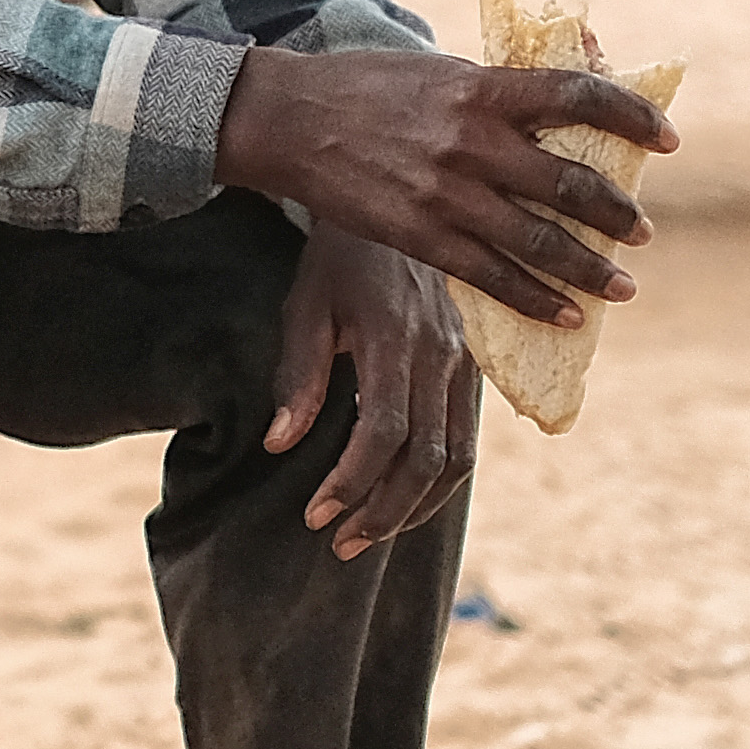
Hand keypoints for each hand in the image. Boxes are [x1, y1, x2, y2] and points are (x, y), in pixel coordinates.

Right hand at [217, 45, 671, 328]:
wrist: (288, 119)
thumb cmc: (368, 86)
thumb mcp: (441, 69)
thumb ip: (502, 85)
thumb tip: (573, 78)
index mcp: (480, 88)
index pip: (577, 95)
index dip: (631, 116)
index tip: (668, 139)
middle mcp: (470, 141)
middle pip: (569, 180)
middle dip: (616, 211)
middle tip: (643, 229)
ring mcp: (445, 193)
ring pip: (539, 240)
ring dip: (590, 267)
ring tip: (622, 284)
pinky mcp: (419, 235)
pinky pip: (491, 276)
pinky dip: (536, 298)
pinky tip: (566, 312)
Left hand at [266, 225, 481, 554]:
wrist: (399, 205)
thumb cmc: (338, 257)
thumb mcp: (305, 304)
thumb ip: (298, 375)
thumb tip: (280, 444)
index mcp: (396, 337)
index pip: (384, 432)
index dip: (352, 483)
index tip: (316, 515)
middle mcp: (439, 354)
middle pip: (426, 458)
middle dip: (382, 511)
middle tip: (338, 543)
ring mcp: (462, 363)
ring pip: (456, 459)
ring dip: (413, 508)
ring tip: (367, 535)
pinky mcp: (470, 368)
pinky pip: (465, 440)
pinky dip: (438, 482)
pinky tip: (403, 502)